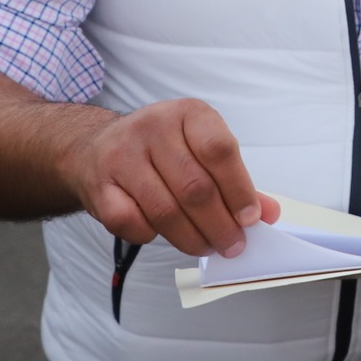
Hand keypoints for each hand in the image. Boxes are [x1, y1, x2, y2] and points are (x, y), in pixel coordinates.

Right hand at [59, 98, 280, 257]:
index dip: (239, 190)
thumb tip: (268, 213)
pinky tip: (161, 234)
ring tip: (206, 247)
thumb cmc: (160, 152)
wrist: (93, 148)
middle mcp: (153, 127)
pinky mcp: (99, 184)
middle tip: (232, 245)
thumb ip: (235, 182)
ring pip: (165, 210)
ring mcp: (122, 154)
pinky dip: (151, 236)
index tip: (250, 219)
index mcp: (187, 114)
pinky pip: (131, 222)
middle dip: (219, 225)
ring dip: (192, 238)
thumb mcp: (199, 152)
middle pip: (195, 187)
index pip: (220, 150)